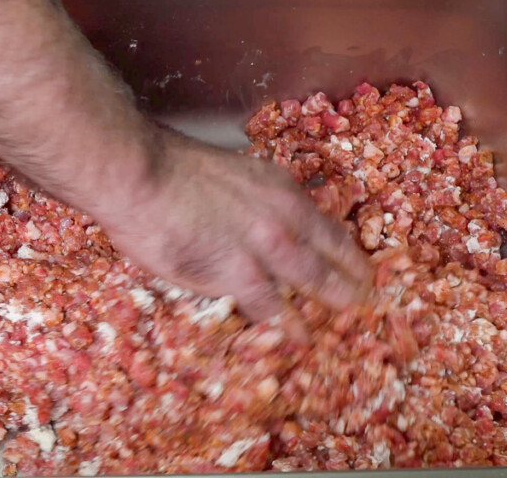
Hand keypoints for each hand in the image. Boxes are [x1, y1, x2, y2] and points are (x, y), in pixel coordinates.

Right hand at [102, 130, 371, 334]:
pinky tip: (299, 337)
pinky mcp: (239, 273)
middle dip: (353, 276)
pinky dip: (288, 323)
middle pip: (331, 252)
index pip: (323, 223)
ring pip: (314, 279)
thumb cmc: (166, 169)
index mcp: (278, 187)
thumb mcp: (228, 173)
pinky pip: (273, 307)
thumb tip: (246, 221)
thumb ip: (248, 199)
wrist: (139, 172)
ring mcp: (265, 246)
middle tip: (368, 296)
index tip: (355, 262)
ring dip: (335, 299)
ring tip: (349, 315)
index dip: (342, 247)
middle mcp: (283, 215)